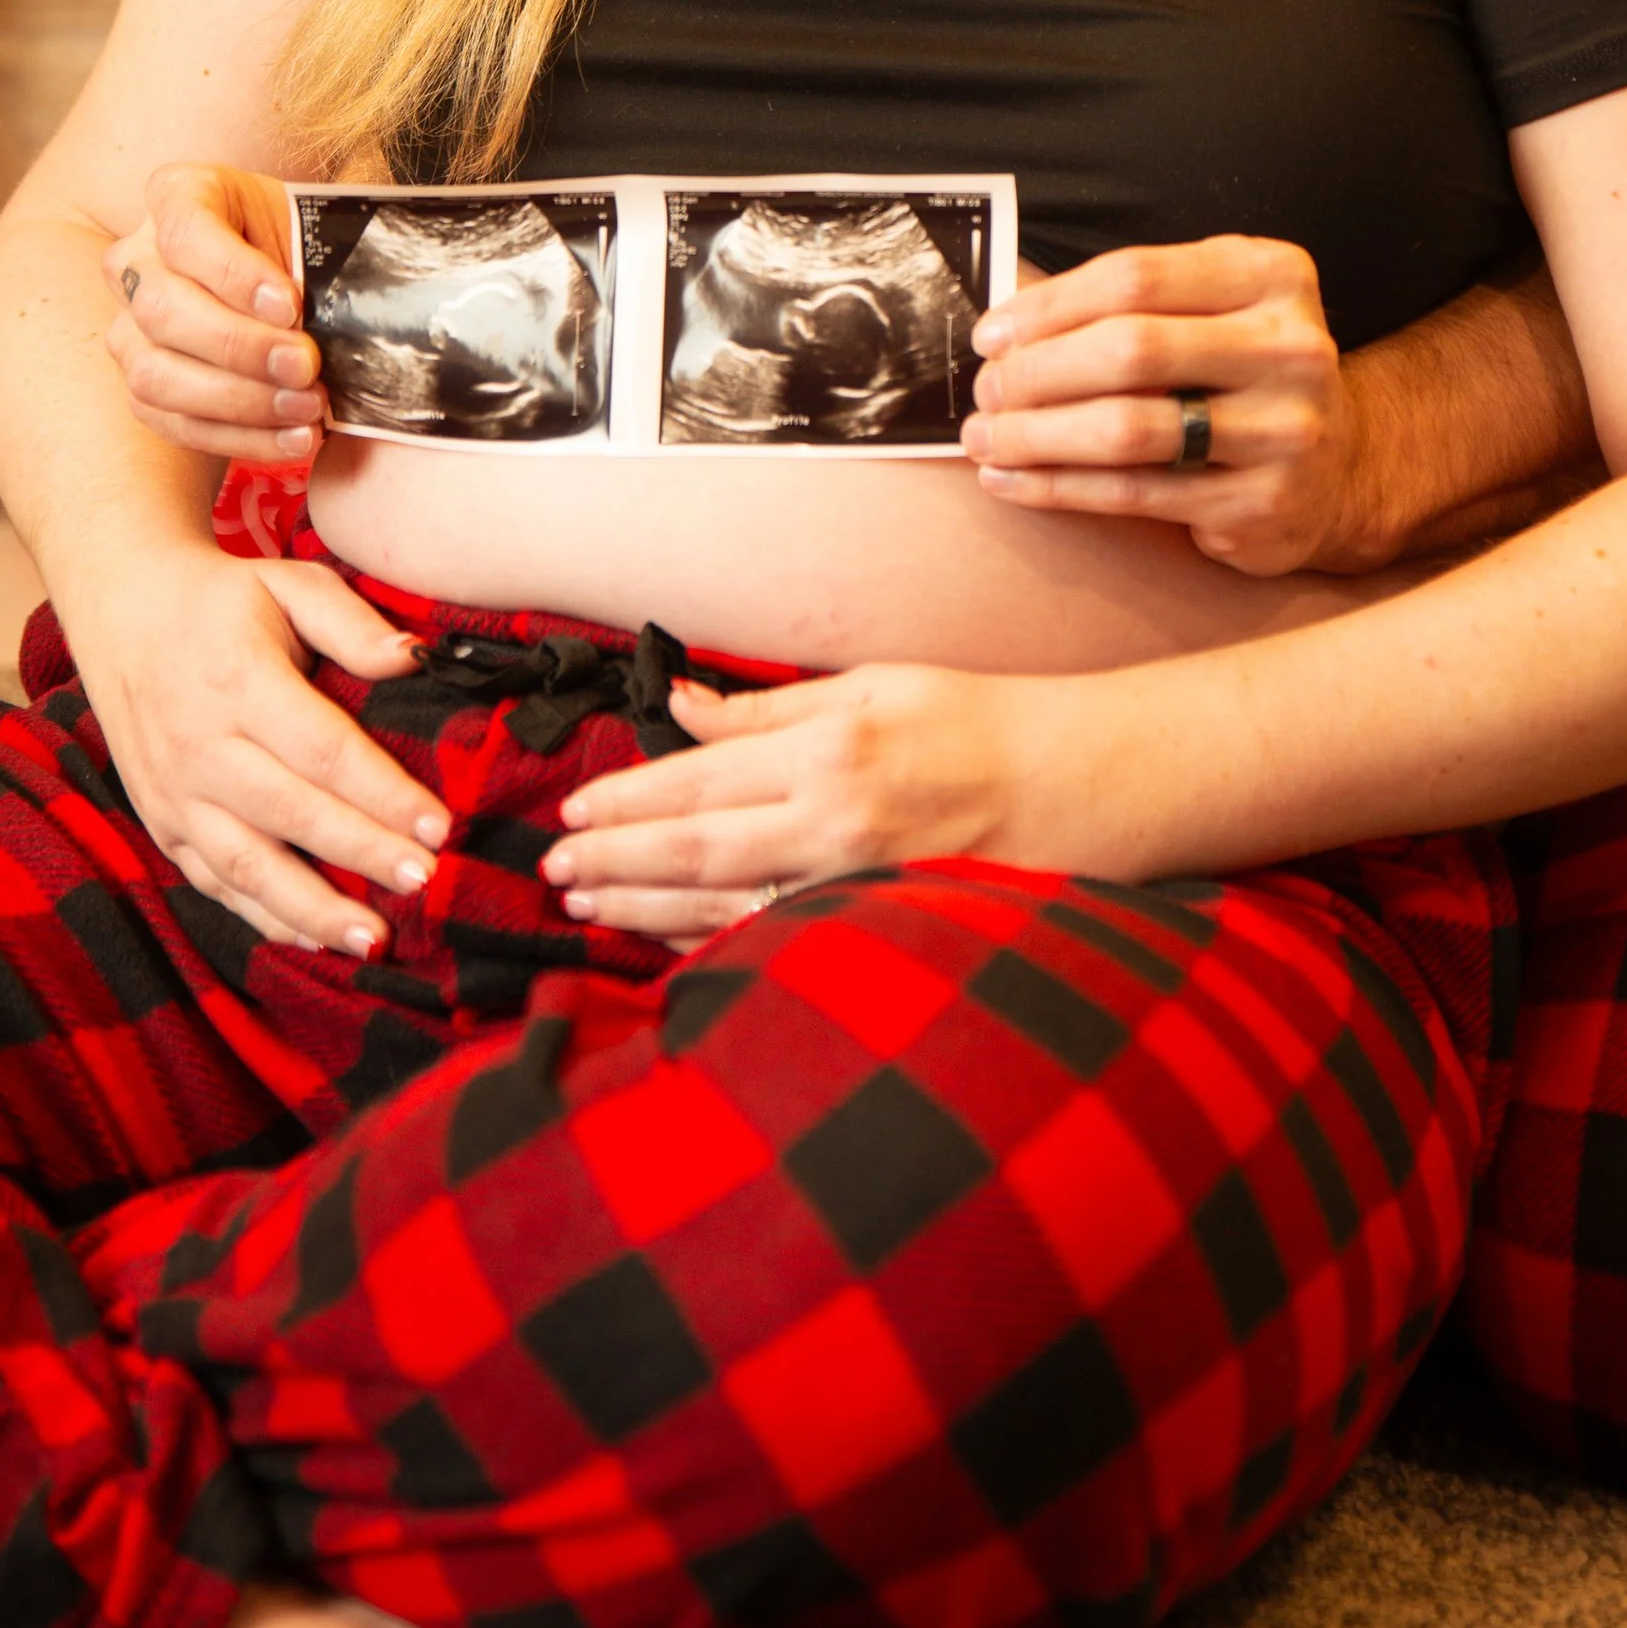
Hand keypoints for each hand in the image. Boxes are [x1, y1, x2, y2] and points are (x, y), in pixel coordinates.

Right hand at [64, 538, 441, 955]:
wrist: (122, 614)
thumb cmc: (222, 600)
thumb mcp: (286, 584)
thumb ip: (351, 622)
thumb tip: (413, 660)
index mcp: (238, 683)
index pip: (323, 750)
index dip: (384, 793)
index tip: (440, 825)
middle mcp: (200, 748)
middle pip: (293, 814)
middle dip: (363, 854)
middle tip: (425, 882)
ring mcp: (174, 795)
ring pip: (248, 866)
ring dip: (314, 910)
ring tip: (375, 939)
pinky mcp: (162, 825)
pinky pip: (215, 883)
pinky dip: (265, 917)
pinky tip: (315, 939)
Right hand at [104, 161, 326, 458]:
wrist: (285, 277)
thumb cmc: (303, 243)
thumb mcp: (312, 226)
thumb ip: (314, 255)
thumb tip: (332, 315)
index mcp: (177, 196)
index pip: (185, 231)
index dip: (233, 273)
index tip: (291, 305)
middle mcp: (136, 259)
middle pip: (163, 309)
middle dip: (241, 347)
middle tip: (307, 365)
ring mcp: (129, 326)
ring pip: (156, 374)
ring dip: (239, 401)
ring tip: (308, 409)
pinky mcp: (142, 385)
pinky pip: (175, 423)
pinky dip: (240, 438)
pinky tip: (294, 438)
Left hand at [545, 664, 1106, 942]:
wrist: (1072, 788)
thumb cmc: (976, 724)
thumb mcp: (872, 684)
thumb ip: (767, 706)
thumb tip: (683, 704)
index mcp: (829, 753)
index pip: (697, 780)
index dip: (626, 797)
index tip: (576, 806)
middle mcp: (833, 826)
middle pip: (691, 851)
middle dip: (612, 859)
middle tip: (554, 866)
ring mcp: (851, 888)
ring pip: (719, 907)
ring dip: (642, 908)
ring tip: (586, 903)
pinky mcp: (869, 927)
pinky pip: (769, 940)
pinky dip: (706, 943)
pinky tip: (663, 940)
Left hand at [975, 242, 1610, 579]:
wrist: (1342, 470)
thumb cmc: (1241, 375)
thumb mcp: (1207, 312)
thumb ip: (1122, 300)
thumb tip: (1000, 296)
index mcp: (1273, 275)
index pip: (1136, 277)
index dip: (1049, 305)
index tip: (989, 333)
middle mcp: (1291, 346)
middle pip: (1131, 349)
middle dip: (1038, 372)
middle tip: (985, 391)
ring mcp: (1286, 429)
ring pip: (1128, 429)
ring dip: (1037, 436)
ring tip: (984, 440)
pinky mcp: (1264, 503)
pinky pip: (1136, 495)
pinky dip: (1059, 488)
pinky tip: (1013, 483)